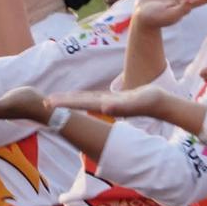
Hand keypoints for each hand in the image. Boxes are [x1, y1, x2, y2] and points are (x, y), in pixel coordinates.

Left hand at [46, 85, 177, 121]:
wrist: (163, 104)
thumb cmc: (152, 101)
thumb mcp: (136, 101)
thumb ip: (120, 106)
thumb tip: (104, 108)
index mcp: (105, 104)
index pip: (80, 102)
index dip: (63, 103)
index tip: (47, 103)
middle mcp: (105, 104)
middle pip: (79, 102)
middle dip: (62, 102)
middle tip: (43, 103)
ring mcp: (110, 102)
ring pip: (85, 100)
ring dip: (70, 100)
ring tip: (56, 100)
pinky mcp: (115, 99)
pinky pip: (94, 98)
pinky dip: (84, 98)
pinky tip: (80, 98)